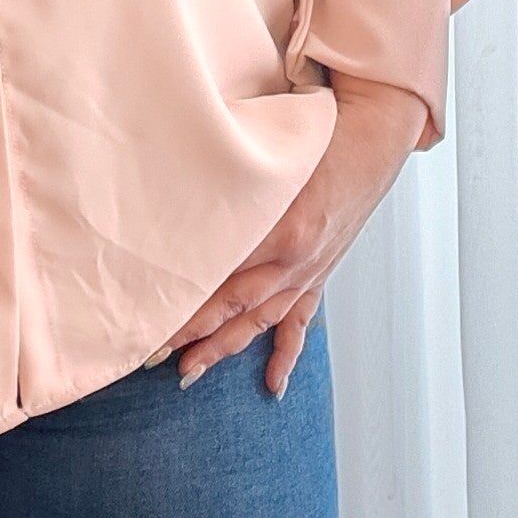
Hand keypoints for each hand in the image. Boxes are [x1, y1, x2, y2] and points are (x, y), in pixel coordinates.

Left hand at [143, 74, 428, 397]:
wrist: (373, 134)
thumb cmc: (316, 135)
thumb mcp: (265, 155)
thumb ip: (223, 181)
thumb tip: (173, 198)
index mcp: (278, 229)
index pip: (218, 277)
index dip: (180, 301)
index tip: (145, 317)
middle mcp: (294, 259)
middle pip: (232, 307)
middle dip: (189, 335)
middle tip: (149, 355)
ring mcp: (310, 270)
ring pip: (259, 321)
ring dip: (224, 348)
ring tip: (189, 373)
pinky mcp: (320, 272)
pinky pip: (299, 321)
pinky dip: (286, 353)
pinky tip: (272, 383)